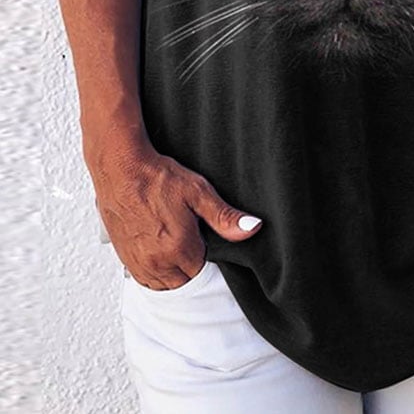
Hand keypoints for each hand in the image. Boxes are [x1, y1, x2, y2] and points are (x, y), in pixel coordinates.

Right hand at [87, 135, 262, 289]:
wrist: (120, 168)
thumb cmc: (156, 177)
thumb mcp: (198, 191)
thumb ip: (225, 216)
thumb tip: (252, 228)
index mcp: (178, 248)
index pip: (204, 272)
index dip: (209, 257)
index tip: (207, 242)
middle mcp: (157, 261)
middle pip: (184, 283)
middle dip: (193, 268)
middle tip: (193, 242)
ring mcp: (138, 262)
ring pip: (164, 286)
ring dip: (174, 274)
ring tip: (177, 248)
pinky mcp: (124, 258)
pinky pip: (145, 281)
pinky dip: (155, 274)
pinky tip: (160, 254)